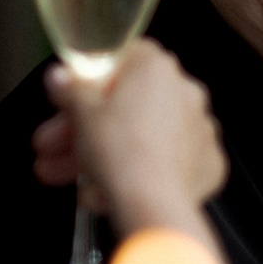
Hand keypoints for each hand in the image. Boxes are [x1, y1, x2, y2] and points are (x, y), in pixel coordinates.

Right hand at [31, 41, 226, 230]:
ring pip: (144, 137)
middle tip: (56, 147)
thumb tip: (61, 78)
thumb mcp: (81, 113)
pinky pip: (167, 164)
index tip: (70, 100)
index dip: (90, 81)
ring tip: (73, 181)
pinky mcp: (206, 163)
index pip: (121, 59)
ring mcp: (200, 129)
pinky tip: (111, 192)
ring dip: (106, 156)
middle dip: (85, 128)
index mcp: (156, 68)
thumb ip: (70, 89)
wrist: (154, 205)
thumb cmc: (122, 154)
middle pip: (128, 105)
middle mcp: (185, 92)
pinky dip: (143, 175)